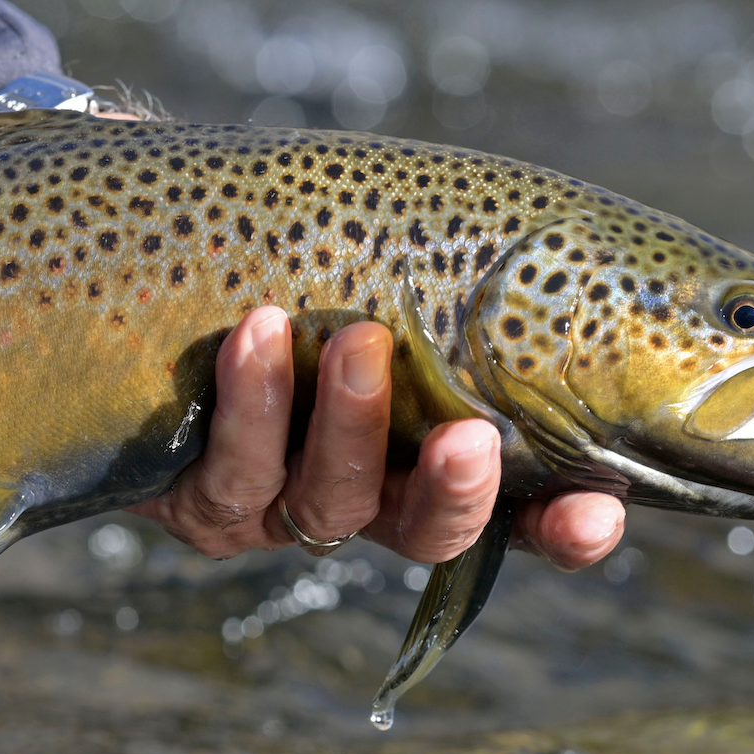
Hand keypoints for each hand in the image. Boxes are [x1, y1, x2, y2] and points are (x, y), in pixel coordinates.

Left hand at [130, 307, 625, 568]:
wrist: (152, 280)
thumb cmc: (295, 262)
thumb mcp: (376, 261)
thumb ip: (441, 264)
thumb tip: (534, 220)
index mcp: (429, 454)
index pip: (516, 514)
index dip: (563, 528)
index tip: (601, 509)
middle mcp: (368, 494)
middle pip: (430, 532)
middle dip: (456, 493)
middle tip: (471, 437)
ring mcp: (286, 506)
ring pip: (333, 505)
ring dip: (350, 427)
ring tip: (359, 339)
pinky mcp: (206, 503)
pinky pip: (236, 476)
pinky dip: (253, 406)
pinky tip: (257, 332)